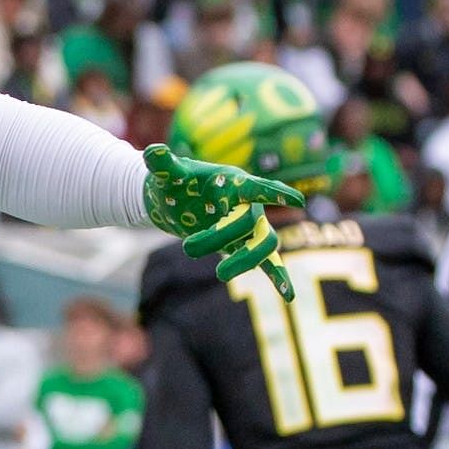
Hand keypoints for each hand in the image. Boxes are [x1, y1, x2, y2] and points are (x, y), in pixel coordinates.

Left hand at [142, 144, 304, 300]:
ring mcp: (247, 226)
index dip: (276, 194)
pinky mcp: (242, 245)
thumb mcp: (166, 173)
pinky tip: (289, 295)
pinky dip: (278, 277)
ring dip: (246, 260)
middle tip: (187, 248)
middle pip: (250, 222)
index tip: (297, 201)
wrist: (173, 199)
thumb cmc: (175, 181)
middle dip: (220, 236)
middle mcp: (247, 204)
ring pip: (263, 244)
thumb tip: (152, 152)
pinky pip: (267, 262)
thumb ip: (161, 164)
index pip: (258, 188)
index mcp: (233, 183)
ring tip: (220, 274)